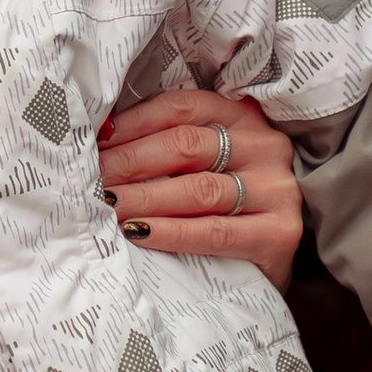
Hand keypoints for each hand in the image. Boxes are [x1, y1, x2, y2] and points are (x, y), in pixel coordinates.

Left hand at [98, 86, 303, 292]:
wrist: (270, 264)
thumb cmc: (227, 207)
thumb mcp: (207, 165)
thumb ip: (169, 146)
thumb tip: (105, 138)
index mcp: (244, 117)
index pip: (182, 107)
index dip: (135, 121)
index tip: (98, 140)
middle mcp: (265, 146)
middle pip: (186, 145)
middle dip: (131, 161)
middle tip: (93, 178)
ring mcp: (276, 190)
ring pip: (198, 189)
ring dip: (143, 198)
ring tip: (107, 206)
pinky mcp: (278, 233)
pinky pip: (215, 231)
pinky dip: (172, 232)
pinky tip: (140, 233)